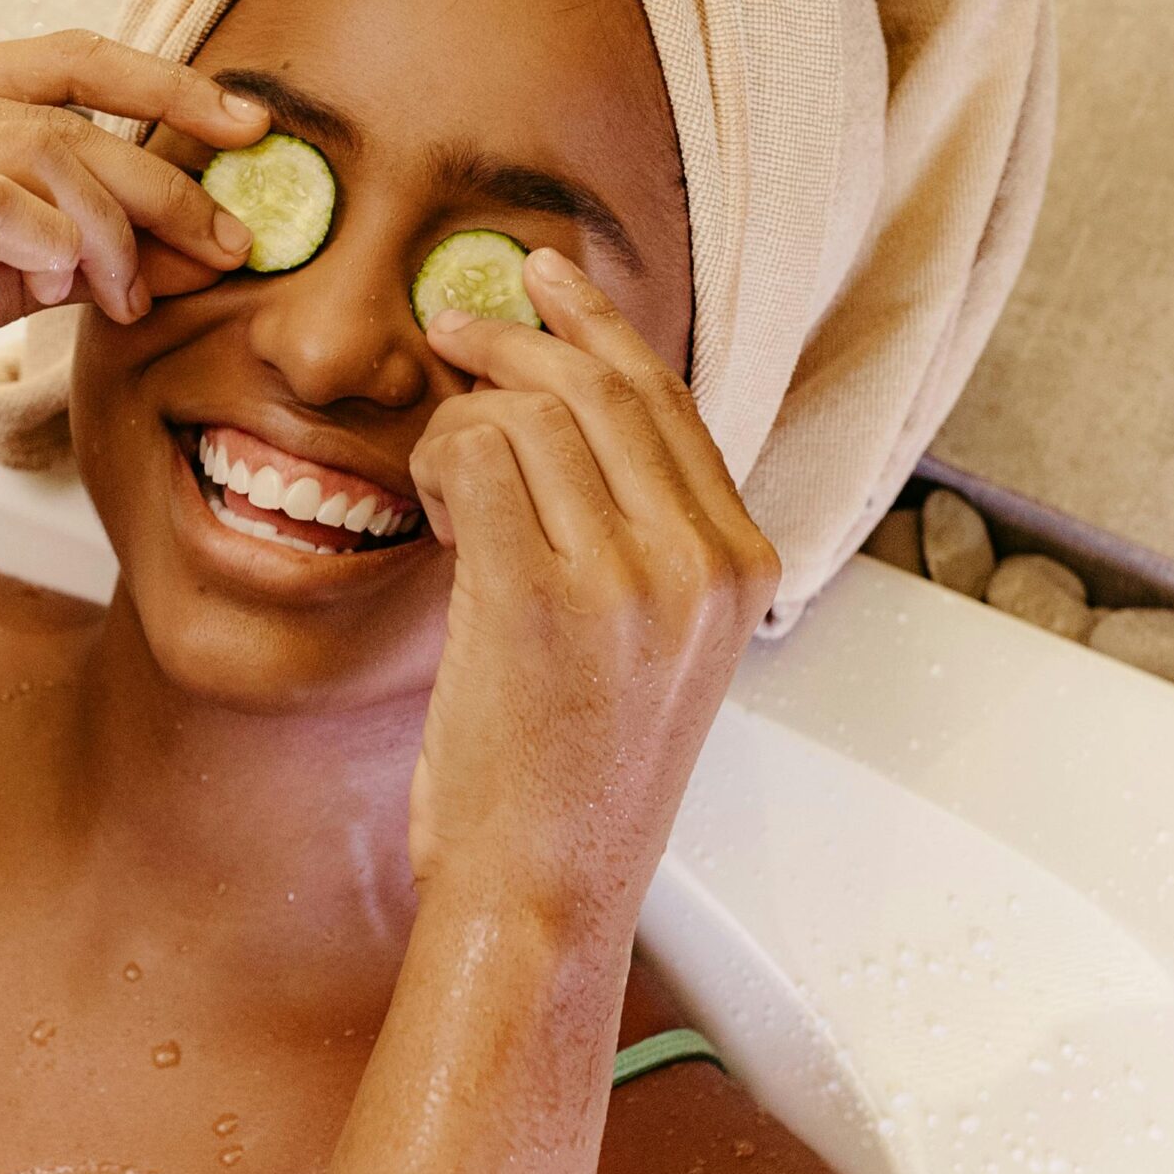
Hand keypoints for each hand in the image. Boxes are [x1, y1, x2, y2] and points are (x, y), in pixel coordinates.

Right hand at [0, 30, 266, 481]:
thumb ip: (72, 245)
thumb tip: (189, 242)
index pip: (67, 59)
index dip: (168, 85)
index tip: (250, 123)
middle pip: (71, 114)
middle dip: (167, 185)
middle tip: (224, 245)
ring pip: (43, 155)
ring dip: (114, 234)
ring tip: (128, 299)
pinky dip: (49, 242)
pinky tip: (63, 283)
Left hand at [404, 248, 781, 931]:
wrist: (542, 892)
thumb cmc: (570, 777)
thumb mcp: (651, 645)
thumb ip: (637, 533)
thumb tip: (562, 413)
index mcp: (741, 567)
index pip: (669, 401)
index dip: (595, 327)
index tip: (542, 281)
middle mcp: (704, 562)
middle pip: (602, 386)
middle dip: (515, 337)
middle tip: (449, 328)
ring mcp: (631, 577)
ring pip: (529, 415)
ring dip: (461, 425)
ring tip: (439, 484)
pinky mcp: (542, 596)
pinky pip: (477, 457)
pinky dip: (437, 462)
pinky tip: (431, 512)